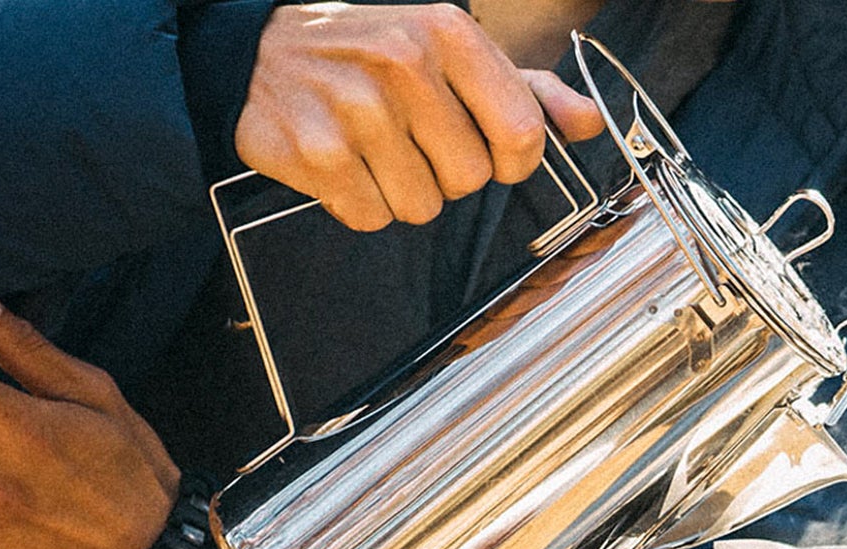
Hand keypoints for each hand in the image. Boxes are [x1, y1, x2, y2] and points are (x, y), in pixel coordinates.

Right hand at [235, 2, 605, 231]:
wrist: (258, 51)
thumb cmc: (370, 55)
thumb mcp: (450, 53)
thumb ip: (526, 90)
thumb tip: (588, 123)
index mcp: (446, 33)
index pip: (522, 133)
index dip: (510, 159)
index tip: (486, 149)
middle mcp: (401, 63)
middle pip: (470, 180)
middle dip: (445, 174)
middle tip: (409, 140)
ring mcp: (354, 108)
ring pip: (421, 207)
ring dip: (400, 192)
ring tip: (372, 150)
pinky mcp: (315, 152)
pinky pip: (370, 217)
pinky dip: (358, 203)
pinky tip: (342, 164)